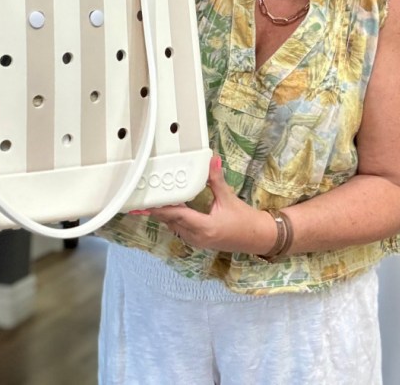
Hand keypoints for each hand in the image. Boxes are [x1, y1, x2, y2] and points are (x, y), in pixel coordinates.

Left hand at [136, 155, 275, 255]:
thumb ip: (216, 180)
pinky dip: (173, 218)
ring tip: (151, 200)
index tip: (146, 202)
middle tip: (142, 198)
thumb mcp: (229, 199)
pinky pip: (180, 228)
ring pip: (174, 226)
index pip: (177, 215)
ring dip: (164, 214)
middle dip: (157, 209)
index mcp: (204, 227)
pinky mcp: (199, 240)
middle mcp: (197, 236)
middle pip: (171, 221)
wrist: (258, 238)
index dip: (160, 208)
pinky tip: (169, 207)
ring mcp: (197, 240)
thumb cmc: (245, 220)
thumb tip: (212, 160)